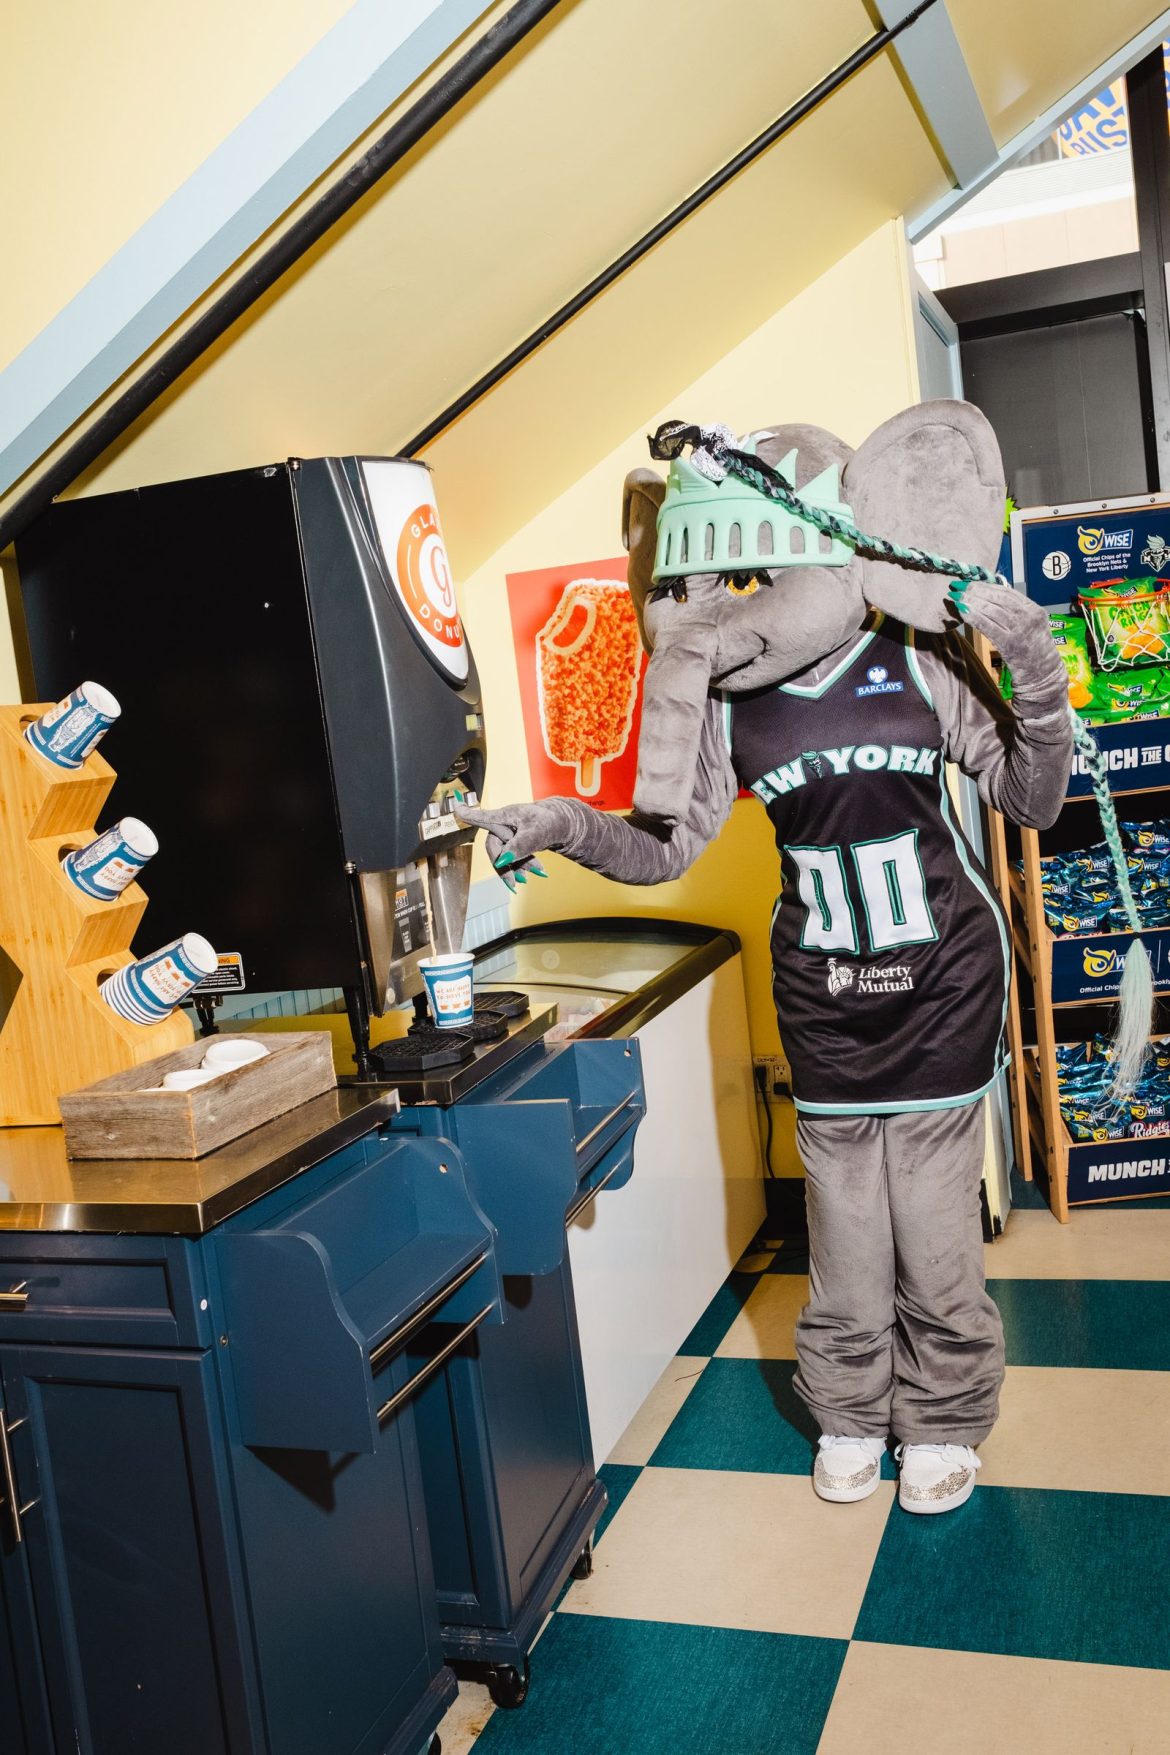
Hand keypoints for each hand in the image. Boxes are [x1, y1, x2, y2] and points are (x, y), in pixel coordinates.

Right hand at [456, 801, 561, 890]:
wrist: (562, 825)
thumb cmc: (548, 822)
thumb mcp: (535, 834)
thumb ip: (518, 846)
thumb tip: (502, 861)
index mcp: (506, 816)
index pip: (484, 818)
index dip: (470, 816)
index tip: (457, 809)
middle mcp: (504, 825)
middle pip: (494, 848)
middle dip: (504, 867)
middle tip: (514, 884)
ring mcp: (509, 835)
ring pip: (505, 856)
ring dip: (519, 868)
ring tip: (539, 872)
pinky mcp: (515, 843)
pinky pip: (514, 858)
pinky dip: (526, 866)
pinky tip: (540, 872)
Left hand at [948, 578, 1067, 710]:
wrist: (1042, 674)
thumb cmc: (1032, 648)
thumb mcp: (1030, 624)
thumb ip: (1015, 611)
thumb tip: (989, 596)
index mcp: (1034, 609)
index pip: (1008, 592)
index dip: (987, 585)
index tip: (971, 582)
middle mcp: (1029, 617)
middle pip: (998, 598)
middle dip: (976, 590)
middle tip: (959, 586)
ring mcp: (1020, 630)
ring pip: (992, 610)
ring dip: (971, 601)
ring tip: (957, 597)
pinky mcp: (1009, 644)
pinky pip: (988, 626)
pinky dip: (974, 617)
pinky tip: (962, 612)